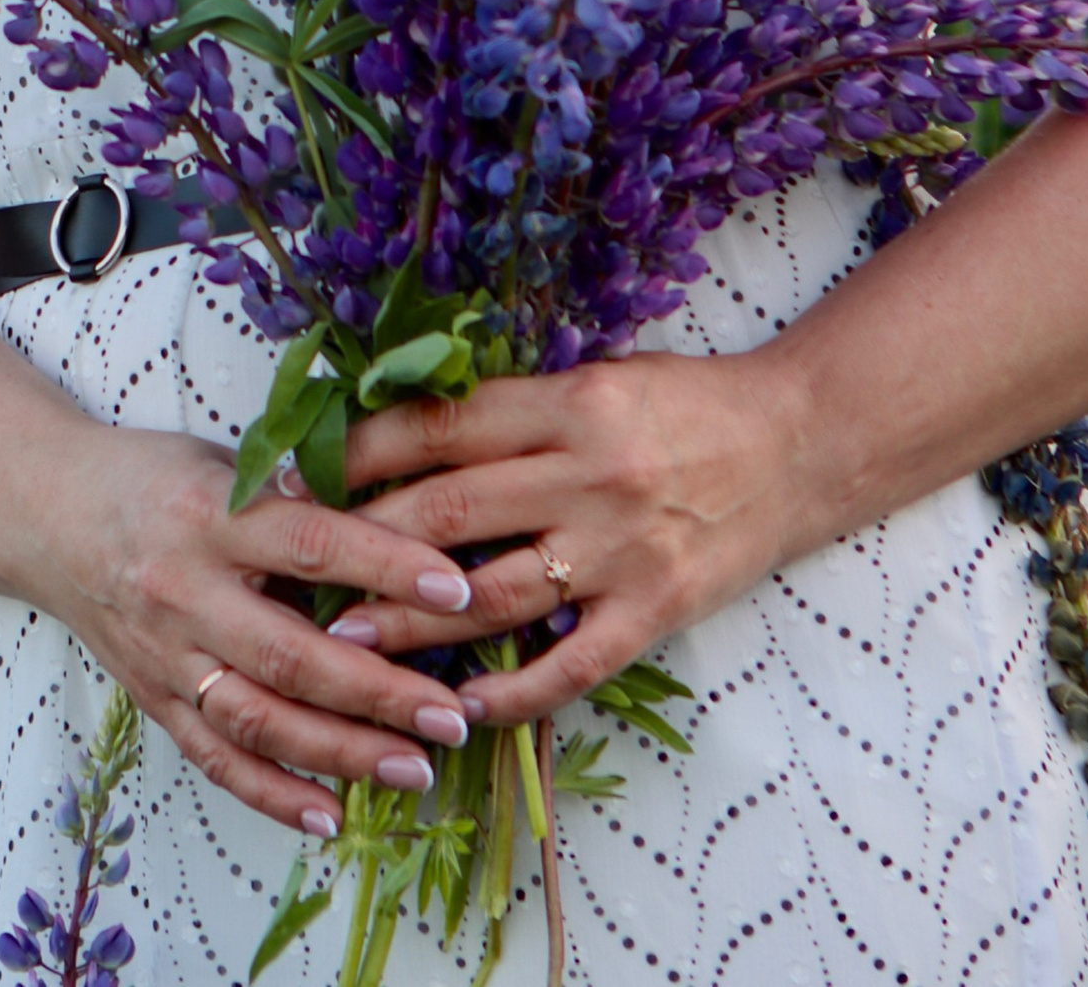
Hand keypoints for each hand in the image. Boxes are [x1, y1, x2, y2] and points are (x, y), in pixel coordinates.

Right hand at [21, 421, 510, 839]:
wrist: (45, 513)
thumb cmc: (154, 476)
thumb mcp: (223, 460)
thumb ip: (297, 493)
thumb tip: (402, 514)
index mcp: (210, 513)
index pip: (311, 543)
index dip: (386, 565)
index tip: (456, 590)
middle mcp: (183, 590)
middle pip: (289, 654)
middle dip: (378, 692)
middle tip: (450, 715)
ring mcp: (164, 655)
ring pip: (258, 720)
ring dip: (341, 754)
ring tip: (414, 770)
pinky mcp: (152, 699)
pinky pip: (215, 759)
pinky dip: (273, 795)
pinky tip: (330, 817)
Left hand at [318, 353, 811, 728]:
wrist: (795, 443)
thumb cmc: (680, 403)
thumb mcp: (593, 379)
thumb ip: (513, 411)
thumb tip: (404, 433)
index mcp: (566, 404)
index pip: (438, 428)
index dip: (358, 453)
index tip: (297, 473)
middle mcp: (586, 475)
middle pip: (448, 514)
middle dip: (359, 547)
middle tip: (293, 571)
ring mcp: (620, 550)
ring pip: (492, 597)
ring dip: (410, 625)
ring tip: (345, 644)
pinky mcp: (654, 611)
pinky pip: (569, 665)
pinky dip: (511, 693)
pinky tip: (462, 709)